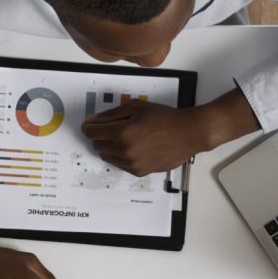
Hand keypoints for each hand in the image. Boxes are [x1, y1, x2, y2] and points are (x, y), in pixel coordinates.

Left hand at [81, 88, 260, 176]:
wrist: (188, 134)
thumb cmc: (165, 117)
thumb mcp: (136, 107)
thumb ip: (111, 114)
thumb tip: (91, 121)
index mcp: (122, 132)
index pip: (92, 132)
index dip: (89, 127)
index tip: (91, 124)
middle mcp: (124, 151)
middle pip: (97, 144)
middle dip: (101, 136)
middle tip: (113, 127)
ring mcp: (132, 164)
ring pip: (107, 156)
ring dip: (110, 146)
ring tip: (126, 137)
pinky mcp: (139, 171)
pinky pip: (120, 164)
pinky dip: (121, 155)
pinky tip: (134, 146)